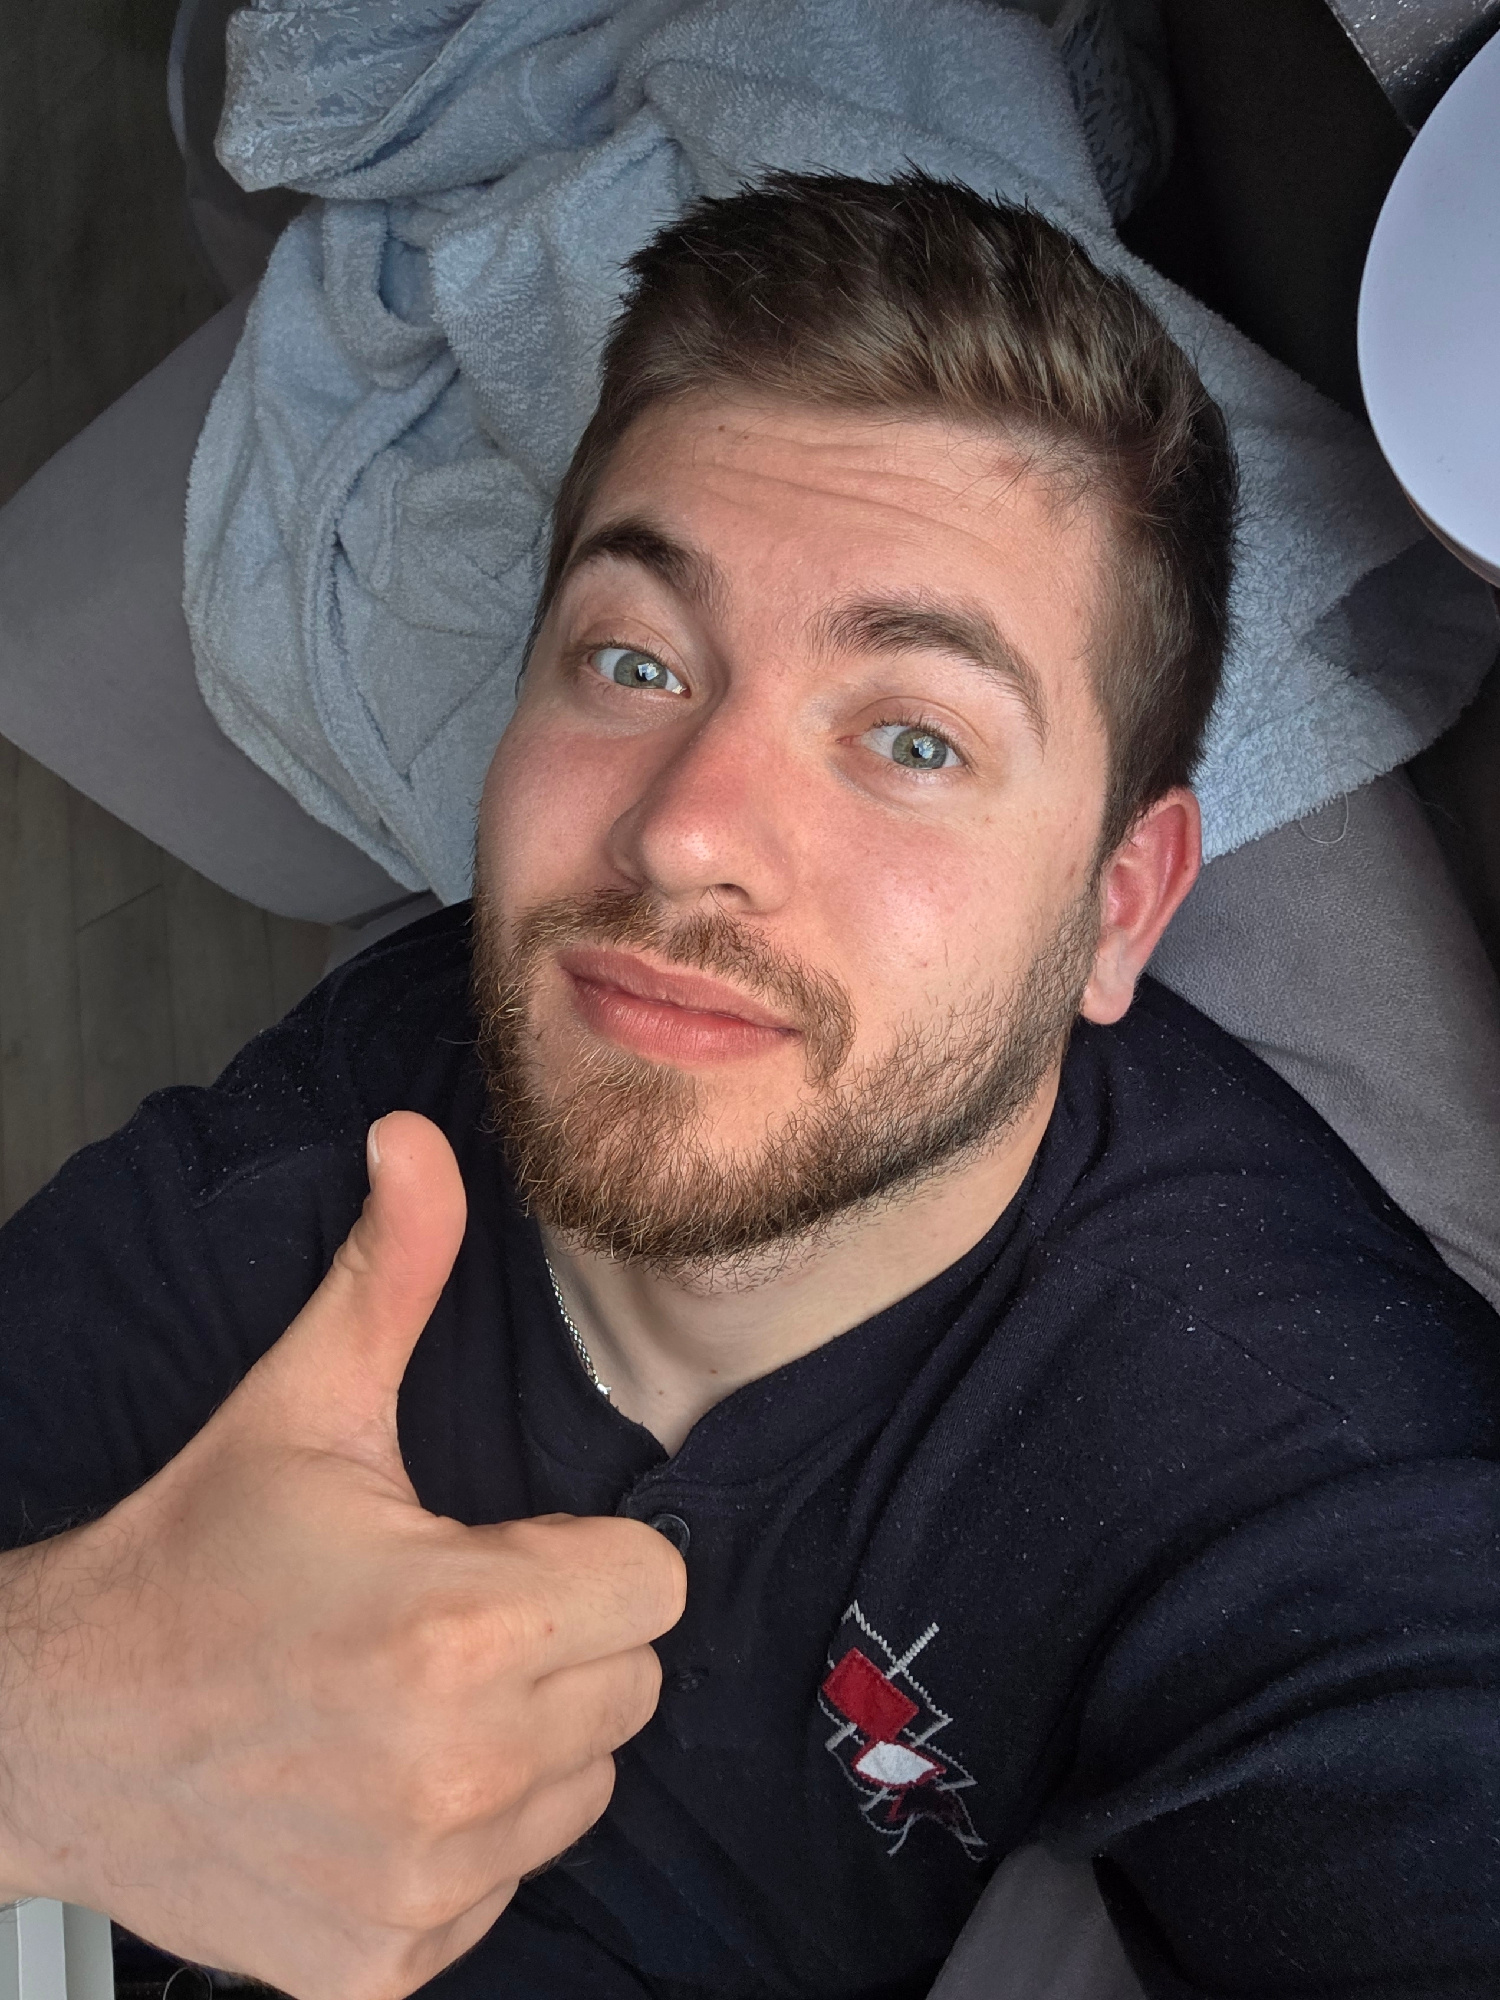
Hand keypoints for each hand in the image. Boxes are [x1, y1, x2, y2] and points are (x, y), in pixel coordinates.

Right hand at [0, 1112, 684, 1999]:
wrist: (56, 1729)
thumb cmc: (193, 1556)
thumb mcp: (301, 1405)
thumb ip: (391, 1271)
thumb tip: (416, 1135)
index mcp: (461, 1626)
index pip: (659, 1587)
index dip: (588, 1559)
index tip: (501, 1552)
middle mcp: (459, 1771)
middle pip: (630, 1686)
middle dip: (562, 1643)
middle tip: (444, 1620)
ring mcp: (425, 1886)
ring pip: (581, 1788)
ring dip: (524, 1743)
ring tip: (407, 1699)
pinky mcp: (389, 1968)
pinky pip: (509, 1884)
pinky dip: (466, 1841)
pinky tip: (373, 1788)